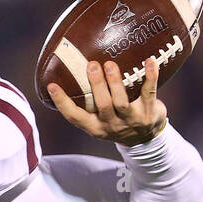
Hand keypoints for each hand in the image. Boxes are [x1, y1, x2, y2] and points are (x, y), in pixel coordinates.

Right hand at [46, 57, 168, 145]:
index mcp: (95, 127)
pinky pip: (149, 92)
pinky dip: (150, 76)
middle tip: (92, 65)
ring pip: (121, 101)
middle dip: (96, 85)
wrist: (147, 140)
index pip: (74, 116)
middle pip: (102, 105)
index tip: (52, 85)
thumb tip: (69, 74)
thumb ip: (88, 104)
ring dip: (115, 82)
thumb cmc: (116, 122)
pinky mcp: (149, 112)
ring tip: (110, 64)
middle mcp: (112, 125)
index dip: (62, 102)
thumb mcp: (99, 121)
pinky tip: (149, 61)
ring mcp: (131, 120)